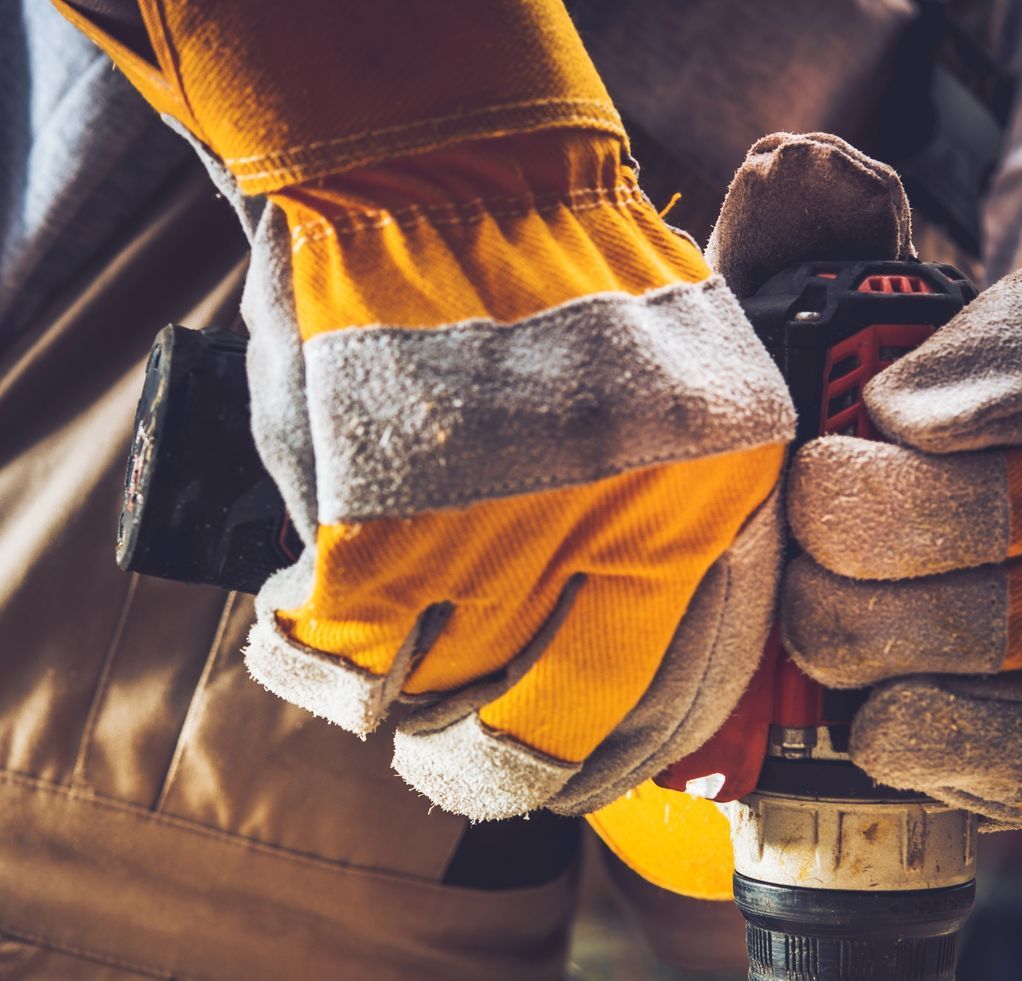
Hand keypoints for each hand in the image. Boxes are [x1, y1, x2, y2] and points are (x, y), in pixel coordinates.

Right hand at [54, 0, 803, 819]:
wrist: (439, 165)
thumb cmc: (553, 281)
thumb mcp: (675, 402)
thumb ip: (671, 536)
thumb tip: (642, 675)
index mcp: (716, 501)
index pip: (687, 700)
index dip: (620, 762)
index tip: (574, 773)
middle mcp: (625, 532)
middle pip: (558, 734)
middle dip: (498, 774)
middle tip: (460, 762)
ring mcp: (502, 539)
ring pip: (446, 711)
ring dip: (404, 719)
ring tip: (385, 685)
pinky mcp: (384, 533)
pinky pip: (344, 666)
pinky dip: (313, 667)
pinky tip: (304, 629)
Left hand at [783, 264, 1021, 824]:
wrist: (784, 655)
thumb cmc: (790, 482)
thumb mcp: (772, 362)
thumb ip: (786, 257)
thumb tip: (802, 171)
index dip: (980, 381)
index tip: (887, 411)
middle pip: (991, 505)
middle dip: (848, 528)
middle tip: (793, 535)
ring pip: (980, 624)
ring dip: (851, 628)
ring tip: (803, 617)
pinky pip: (997, 738)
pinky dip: (902, 726)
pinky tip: (859, 708)